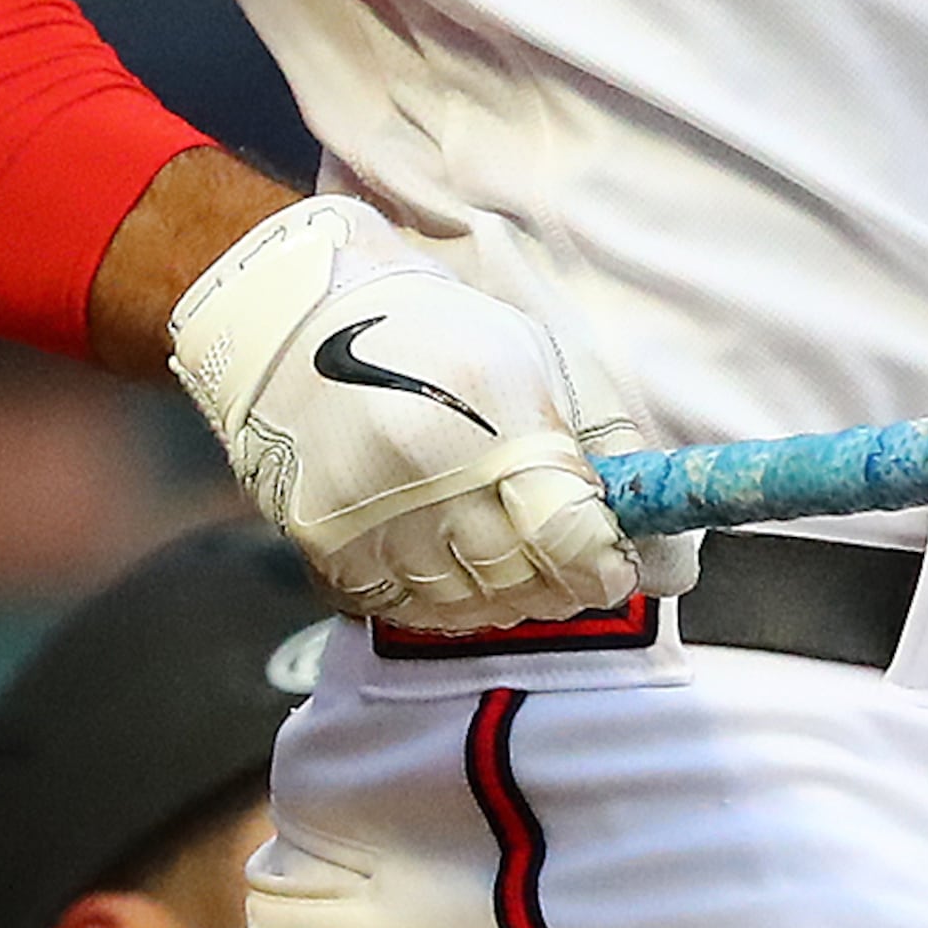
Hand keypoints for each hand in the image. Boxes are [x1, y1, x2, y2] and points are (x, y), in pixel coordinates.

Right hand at [170, 200, 679, 632]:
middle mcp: (436, 485)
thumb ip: (578, 445)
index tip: (614, 567)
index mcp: (495, 429)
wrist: (298, 320)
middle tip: (570, 570)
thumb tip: (629, 525)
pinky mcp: (328, 546)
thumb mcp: (524, 361)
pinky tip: (449, 566)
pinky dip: (436, 600)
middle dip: (560, 586)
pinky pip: (400, 607)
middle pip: (522, 583)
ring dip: (502, 598)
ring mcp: (376, 522)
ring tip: (511, 568)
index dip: (604, 566)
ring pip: (464, 606)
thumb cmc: (428, 332)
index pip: (571, 539)